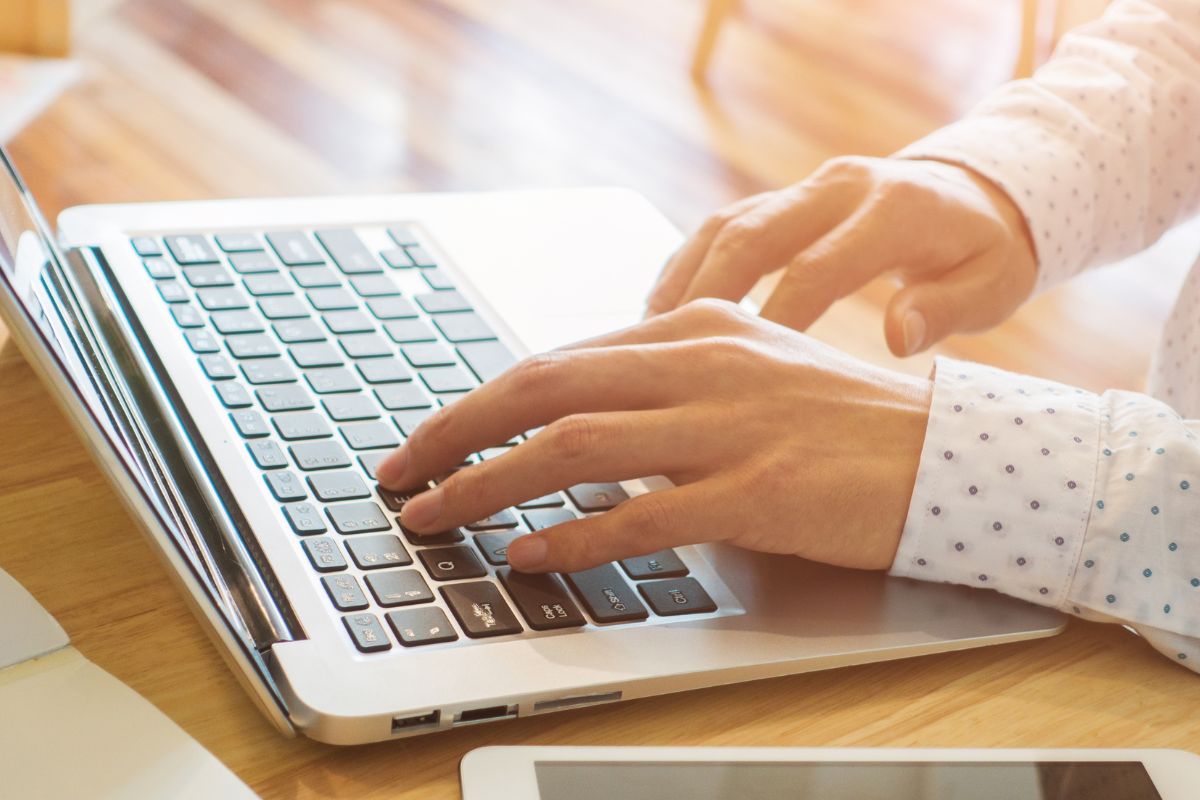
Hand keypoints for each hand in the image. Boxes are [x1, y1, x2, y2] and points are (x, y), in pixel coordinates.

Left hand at [375, 300, 932, 573]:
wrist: (947, 455)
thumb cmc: (838, 421)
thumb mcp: (742, 373)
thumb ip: (659, 384)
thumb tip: (568, 417)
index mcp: (693, 326)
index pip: (555, 358)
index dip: (477, 402)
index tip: (428, 438)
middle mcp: (703, 363)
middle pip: (546, 387)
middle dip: (456, 432)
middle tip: (400, 473)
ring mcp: (732, 427)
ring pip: (578, 446)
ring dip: (492, 484)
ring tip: (438, 516)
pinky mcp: (760, 492)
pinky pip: (645, 515)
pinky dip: (578, 538)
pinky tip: (531, 556)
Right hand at [646, 157, 1036, 356]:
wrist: (977, 190)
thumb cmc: (984, 251)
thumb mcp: (992, 283)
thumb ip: (948, 308)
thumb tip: (896, 337)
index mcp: (892, 209)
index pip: (818, 267)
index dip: (777, 319)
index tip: (742, 376)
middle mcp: (839, 187)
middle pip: (751, 236)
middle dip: (703, 297)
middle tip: (664, 355)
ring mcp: (806, 188)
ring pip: (725, 226)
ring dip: (682, 280)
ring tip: (645, 337)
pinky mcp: (783, 198)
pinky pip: (722, 226)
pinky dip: (687, 266)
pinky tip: (660, 312)